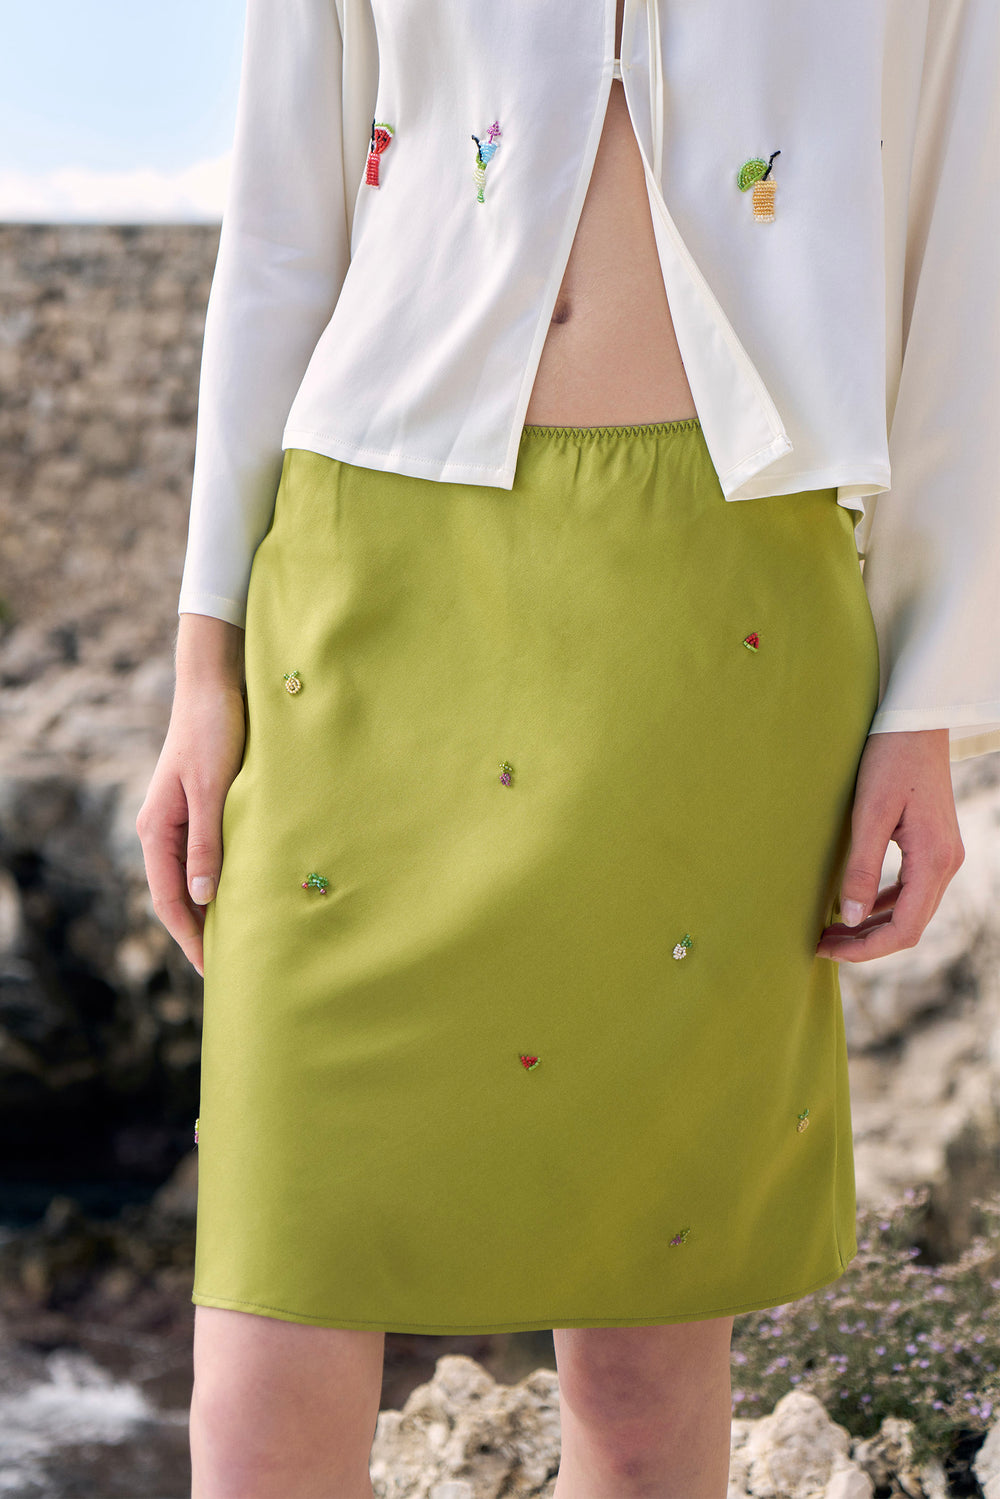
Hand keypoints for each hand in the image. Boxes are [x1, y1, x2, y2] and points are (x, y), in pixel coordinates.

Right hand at [135, 615, 245, 977]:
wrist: (213, 684)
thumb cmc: (213, 732)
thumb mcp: (211, 789)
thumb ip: (206, 843)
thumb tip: (201, 898)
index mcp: (157, 829)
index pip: (169, 900)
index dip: (191, 938)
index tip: (214, 971)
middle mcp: (161, 829)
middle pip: (177, 896)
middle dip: (199, 933)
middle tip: (231, 969)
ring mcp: (179, 820)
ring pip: (191, 879)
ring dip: (211, 910)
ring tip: (240, 942)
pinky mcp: (199, 808)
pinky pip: (204, 858)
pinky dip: (219, 883)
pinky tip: (243, 895)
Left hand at [816, 728, 964, 961]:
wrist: (915, 724)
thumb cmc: (890, 760)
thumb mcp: (868, 813)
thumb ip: (860, 868)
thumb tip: (849, 918)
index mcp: (934, 860)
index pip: (904, 930)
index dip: (865, 949)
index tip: (826, 951)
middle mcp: (947, 864)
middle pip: (909, 927)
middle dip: (865, 942)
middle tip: (821, 945)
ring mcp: (944, 856)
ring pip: (911, 911)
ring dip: (872, 926)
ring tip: (831, 930)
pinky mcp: (935, 846)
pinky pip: (912, 890)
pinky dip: (883, 904)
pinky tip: (854, 905)